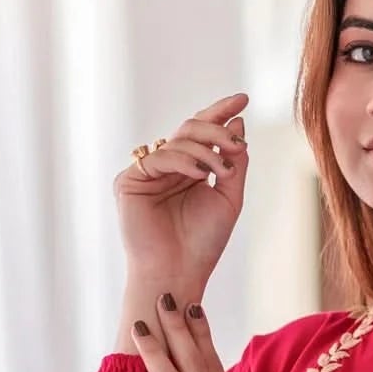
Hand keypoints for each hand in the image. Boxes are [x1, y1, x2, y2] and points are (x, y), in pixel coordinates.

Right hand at [113, 92, 250, 290]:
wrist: (179, 272)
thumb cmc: (203, 242)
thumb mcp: (229, 197)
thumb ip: (233, 162)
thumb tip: (238, 123)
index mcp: (189, 170)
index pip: (203, 133)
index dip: (221, 112)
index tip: (244, 99)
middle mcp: (166, 168)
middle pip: (190, 129)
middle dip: (216, 130)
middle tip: (237, 142)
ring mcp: (147, 174)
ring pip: (177, 141)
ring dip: (206, 150)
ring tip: (223, 169)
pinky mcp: (129, 182)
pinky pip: (159, 157)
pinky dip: (183, 161)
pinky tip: (200, 174)